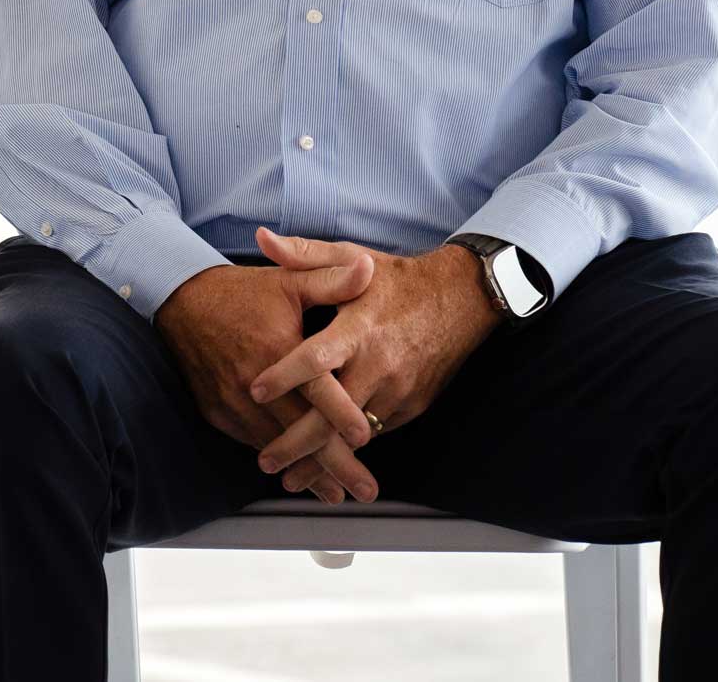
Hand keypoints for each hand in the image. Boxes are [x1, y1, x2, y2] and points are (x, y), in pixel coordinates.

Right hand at [153, 231, 377, 502]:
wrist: (181, 303)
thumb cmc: (242, 293)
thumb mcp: (287, 280)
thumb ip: (331, 280)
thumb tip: (369, 270)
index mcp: (275, 349)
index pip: (315, 390)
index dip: (341, 415)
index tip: (366, 440)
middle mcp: (252, 383)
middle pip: (300, 432)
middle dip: (335, 465)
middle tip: (366, 491)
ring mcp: (232, 402)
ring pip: (275, 446)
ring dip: (308, 472)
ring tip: (338, 494)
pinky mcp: (219, 412)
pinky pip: (254, 441)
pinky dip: (279, 459)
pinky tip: (300, 475)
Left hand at [246, 240, 502, 478]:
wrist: (462, 300)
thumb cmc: (397, 279)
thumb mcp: (352, 257)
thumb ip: (304, 255)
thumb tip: (261, 238)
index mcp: (359, 328)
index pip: (317, 358)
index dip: (286, 375)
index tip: (254, 389)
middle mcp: (379, 364)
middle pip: (334, 415)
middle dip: (297, 444)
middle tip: (266, 462)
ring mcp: (398, 390)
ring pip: (355, 434)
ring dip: (322, 459)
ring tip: (288, 478)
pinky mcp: (412, 406)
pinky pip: (376, 431)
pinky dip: (350, 449)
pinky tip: (327, 464)